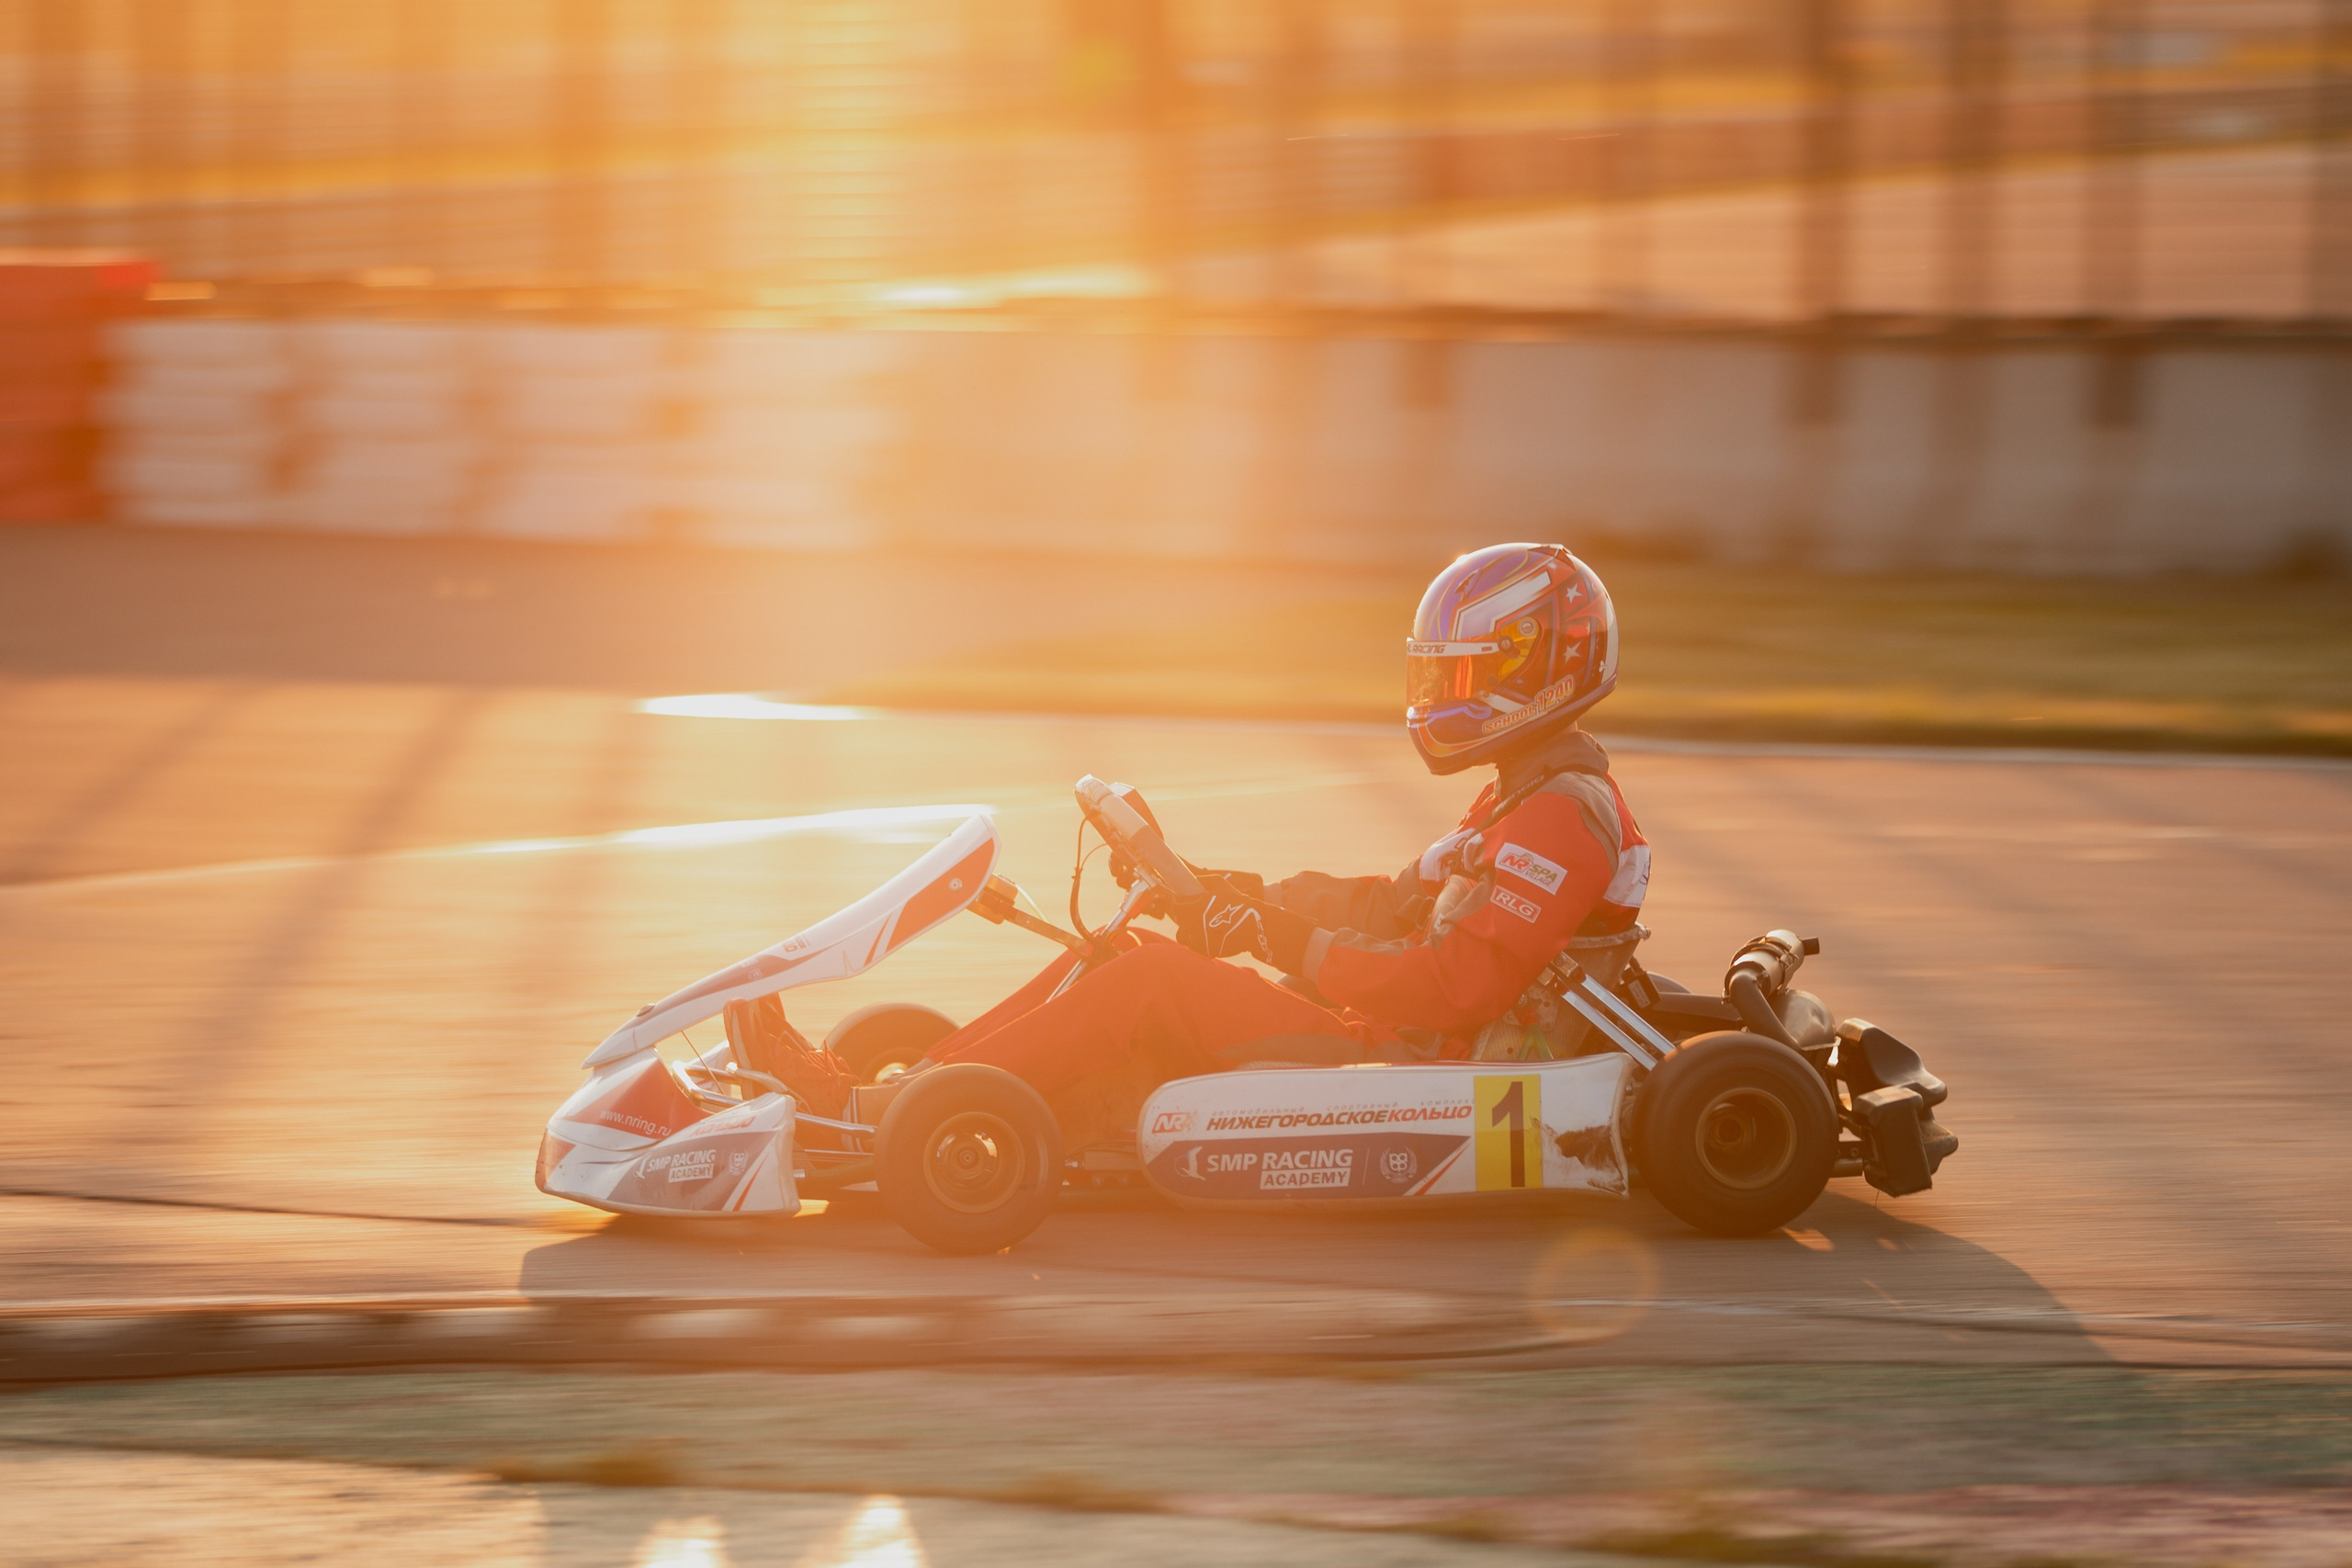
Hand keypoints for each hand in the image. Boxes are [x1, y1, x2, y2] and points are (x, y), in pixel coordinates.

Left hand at [1171, 875, 1313, 971]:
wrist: (1254, 925)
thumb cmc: (1237, 901)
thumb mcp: (1220, 884)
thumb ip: (1201, 880)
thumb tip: (1187, 877)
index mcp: (1198, 906)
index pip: (1176, 906)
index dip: (1178, 903)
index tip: (1182, 902)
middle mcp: (1196, 923)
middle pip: (1179, 920)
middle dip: (1184, 915)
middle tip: (1194, 913)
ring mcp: (1201, 939)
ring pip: (1182, 935)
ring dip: (1187, 930)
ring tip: (1199, 925)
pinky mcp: (1206, 950)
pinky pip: (1194, 946)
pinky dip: (1198, 940)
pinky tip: (1207, 934)